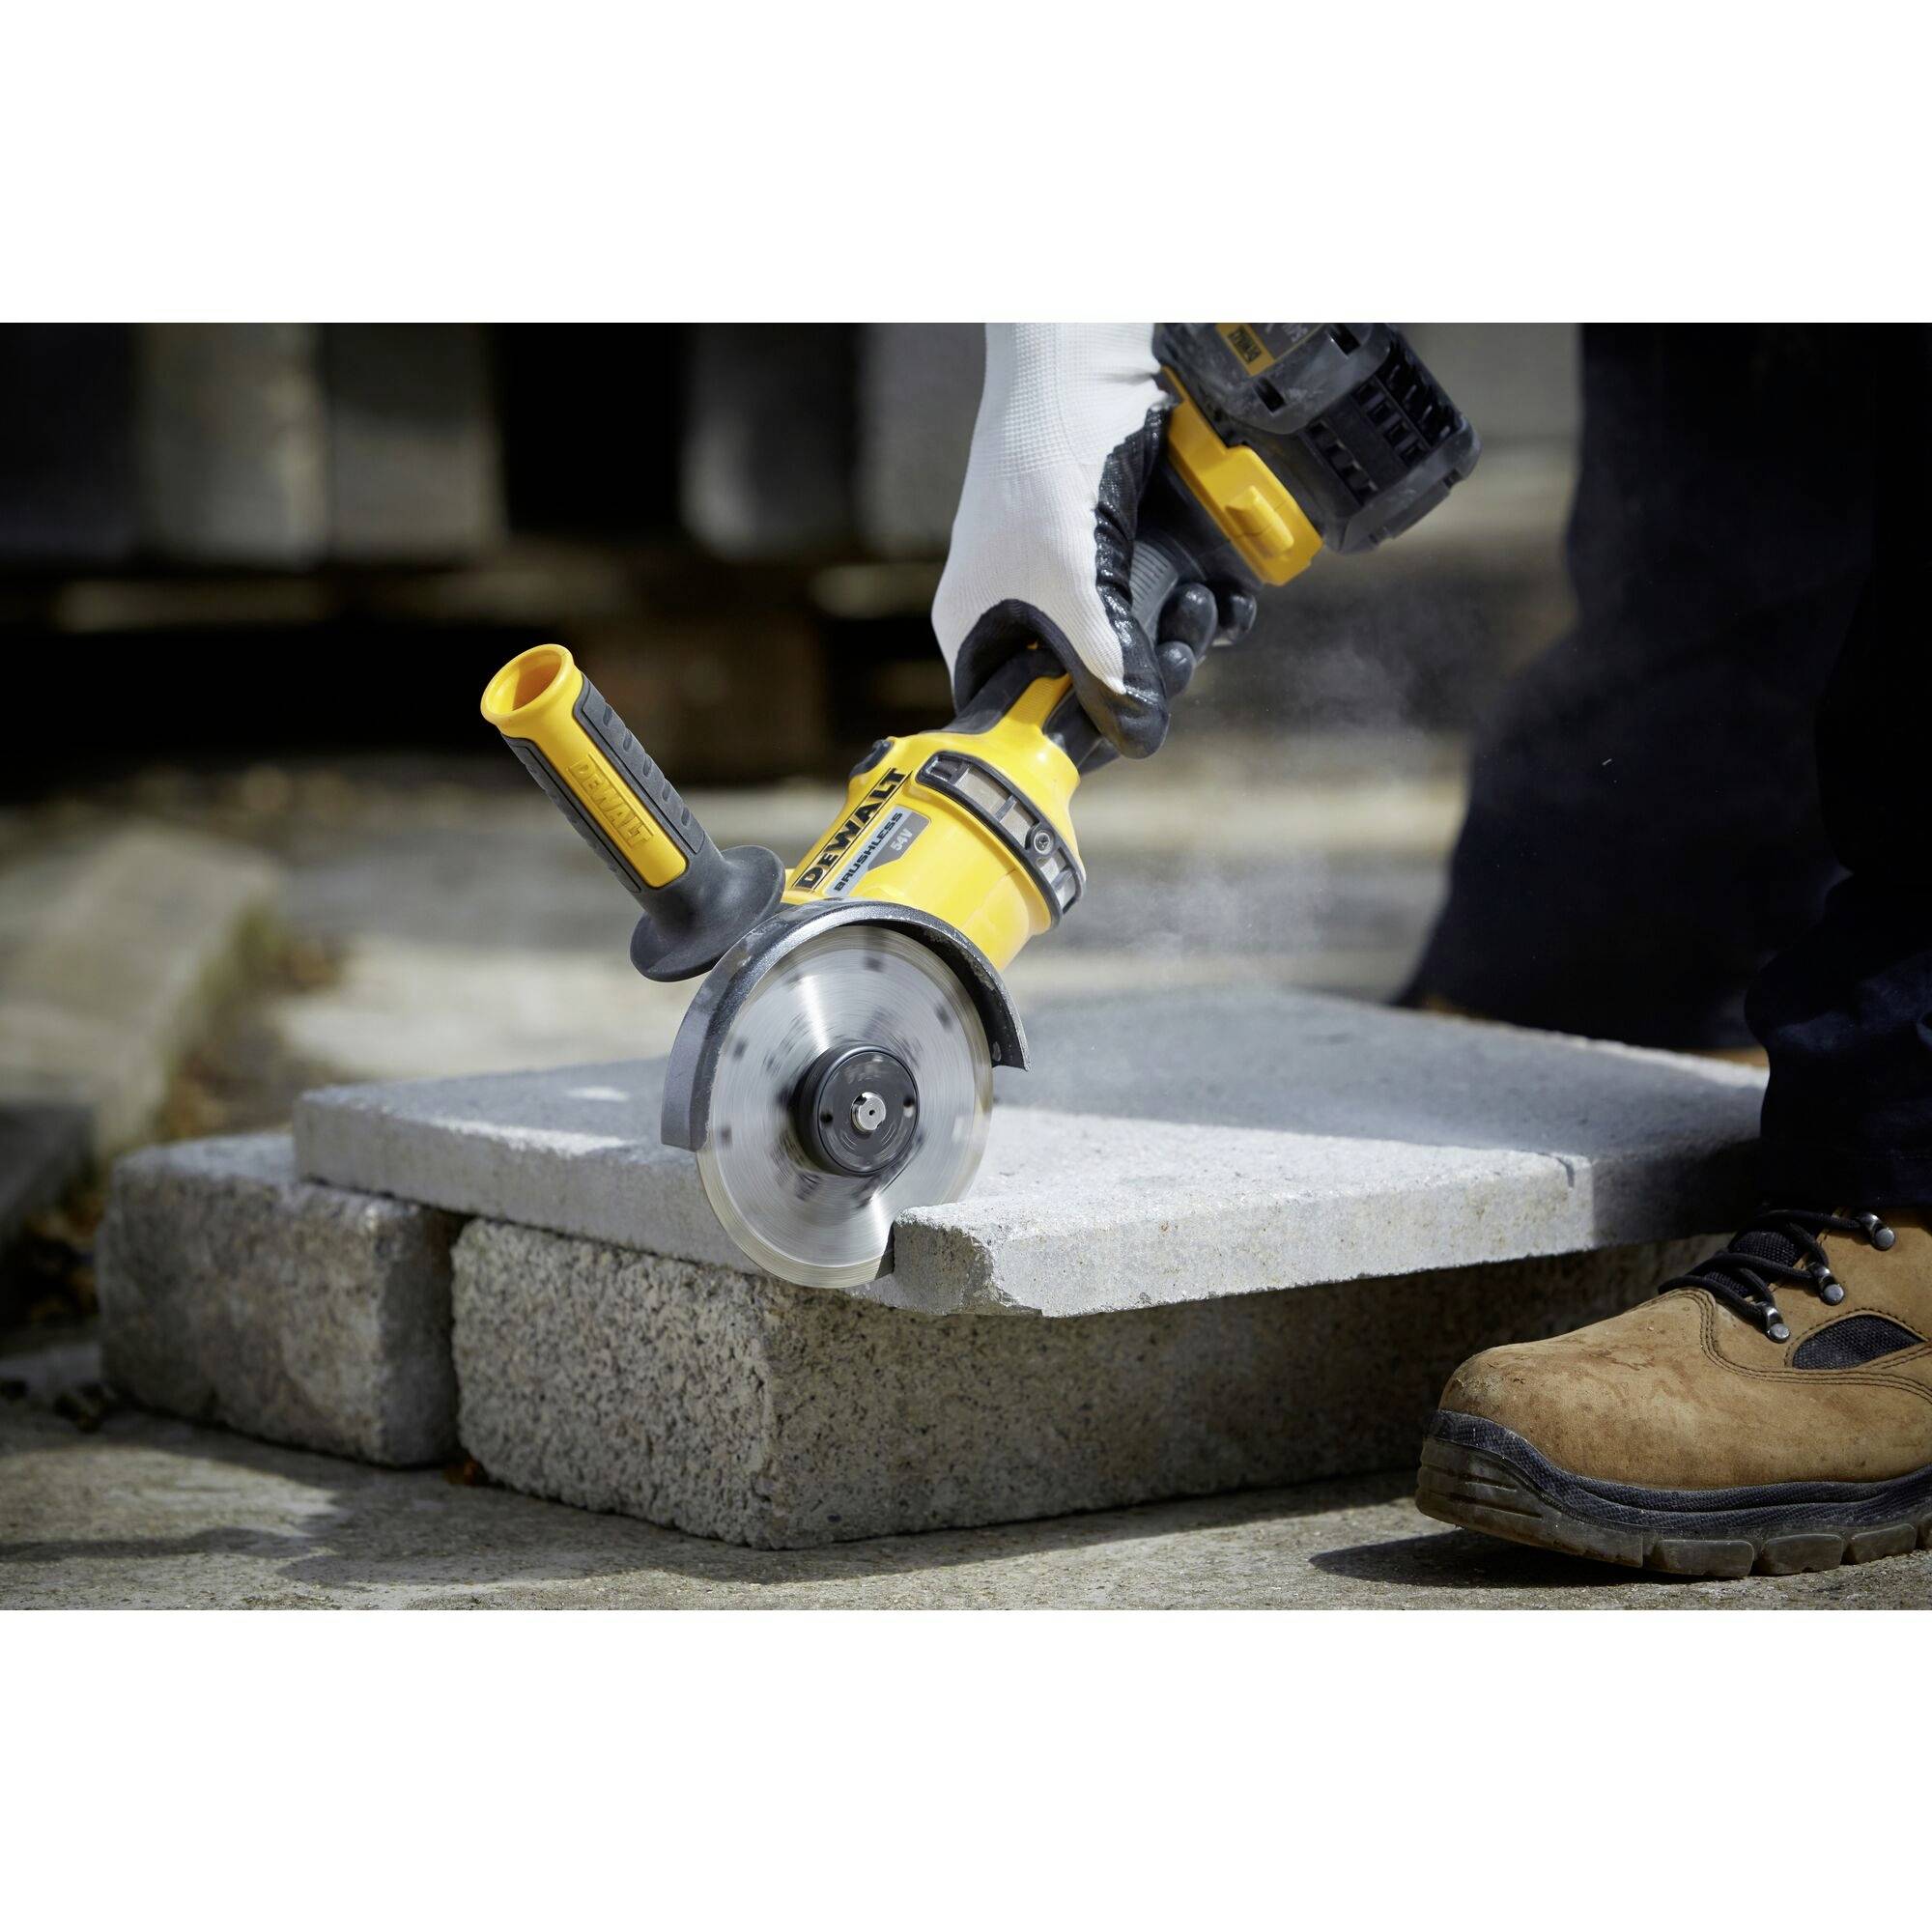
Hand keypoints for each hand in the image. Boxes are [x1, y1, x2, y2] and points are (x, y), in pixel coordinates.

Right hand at [933, 325, 1253, 758]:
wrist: (1086, 349)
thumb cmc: (1047, 454)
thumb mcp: (1073, 577)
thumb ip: (1106, 663)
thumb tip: (1138, 737)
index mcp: (983, 622)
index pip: (1012, 711)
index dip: (1064, 731)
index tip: (1121, 729)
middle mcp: (1031, 605)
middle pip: (1092, 683)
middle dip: (1148, 676)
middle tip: (1178, 654)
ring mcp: (1084, 574)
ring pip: (1141, 645)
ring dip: (1187, 640)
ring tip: (1202, 606)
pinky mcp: (1133, 543)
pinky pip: (1171, 599)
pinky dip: (1207, 606)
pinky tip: (1226, 596)